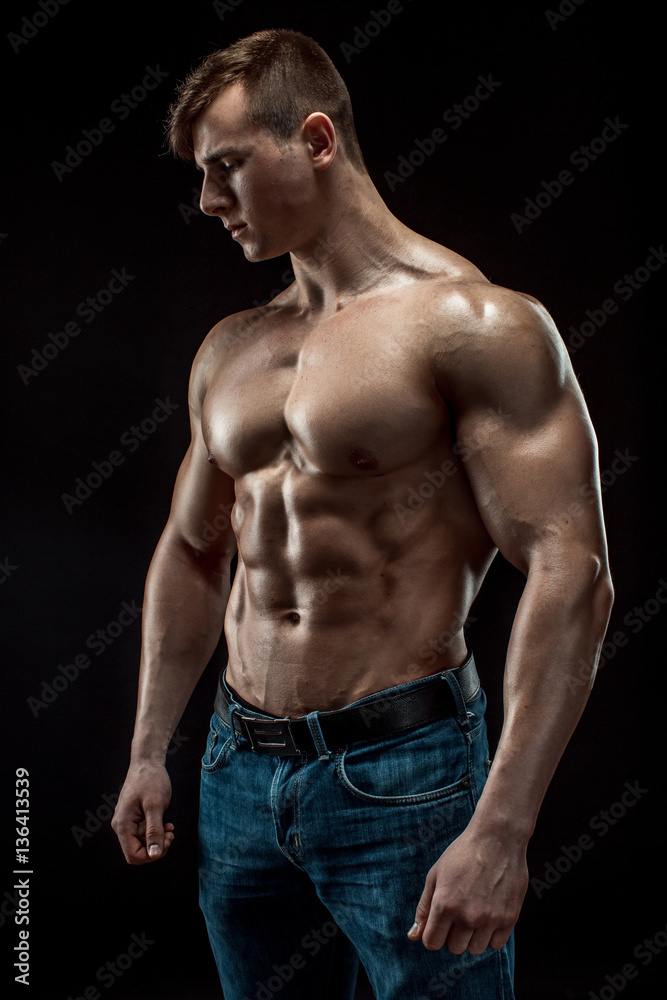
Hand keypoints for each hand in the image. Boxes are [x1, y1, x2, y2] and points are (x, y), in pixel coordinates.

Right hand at [111, 762, 174, 864]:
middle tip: (170, 834)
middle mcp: (121, 826)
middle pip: (137, 852)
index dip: (151, 855)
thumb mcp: (156, 806)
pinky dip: (155, 832)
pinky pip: (142, 834)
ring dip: (157, 840)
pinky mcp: (133, 818)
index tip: (166, 840)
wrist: (147, 762)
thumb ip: (154, 831)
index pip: (133, 856)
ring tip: (169, 827)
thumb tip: (154, 854)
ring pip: (141, 844)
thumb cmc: (151, 780)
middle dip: (156, 848)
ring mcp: (126, 822)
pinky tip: (166, 824)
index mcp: (123, 825)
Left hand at [407, 823, 528, 953]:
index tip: (439, 923)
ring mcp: (490, 918)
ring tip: (474, 914)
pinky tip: (489, 915)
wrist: (497, 838)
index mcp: (444, 904)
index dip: (433, 934)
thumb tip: (413, 936)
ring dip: (472, 937)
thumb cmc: (463, 854)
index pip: (432, 943)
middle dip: (452, 934)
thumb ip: (424, 908)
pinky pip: (496, 944)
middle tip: (458, 913)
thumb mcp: (435, 875)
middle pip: (454, 948)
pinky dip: (491, 935)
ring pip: (475, 949)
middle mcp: (467, 915)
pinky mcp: (509, 918)